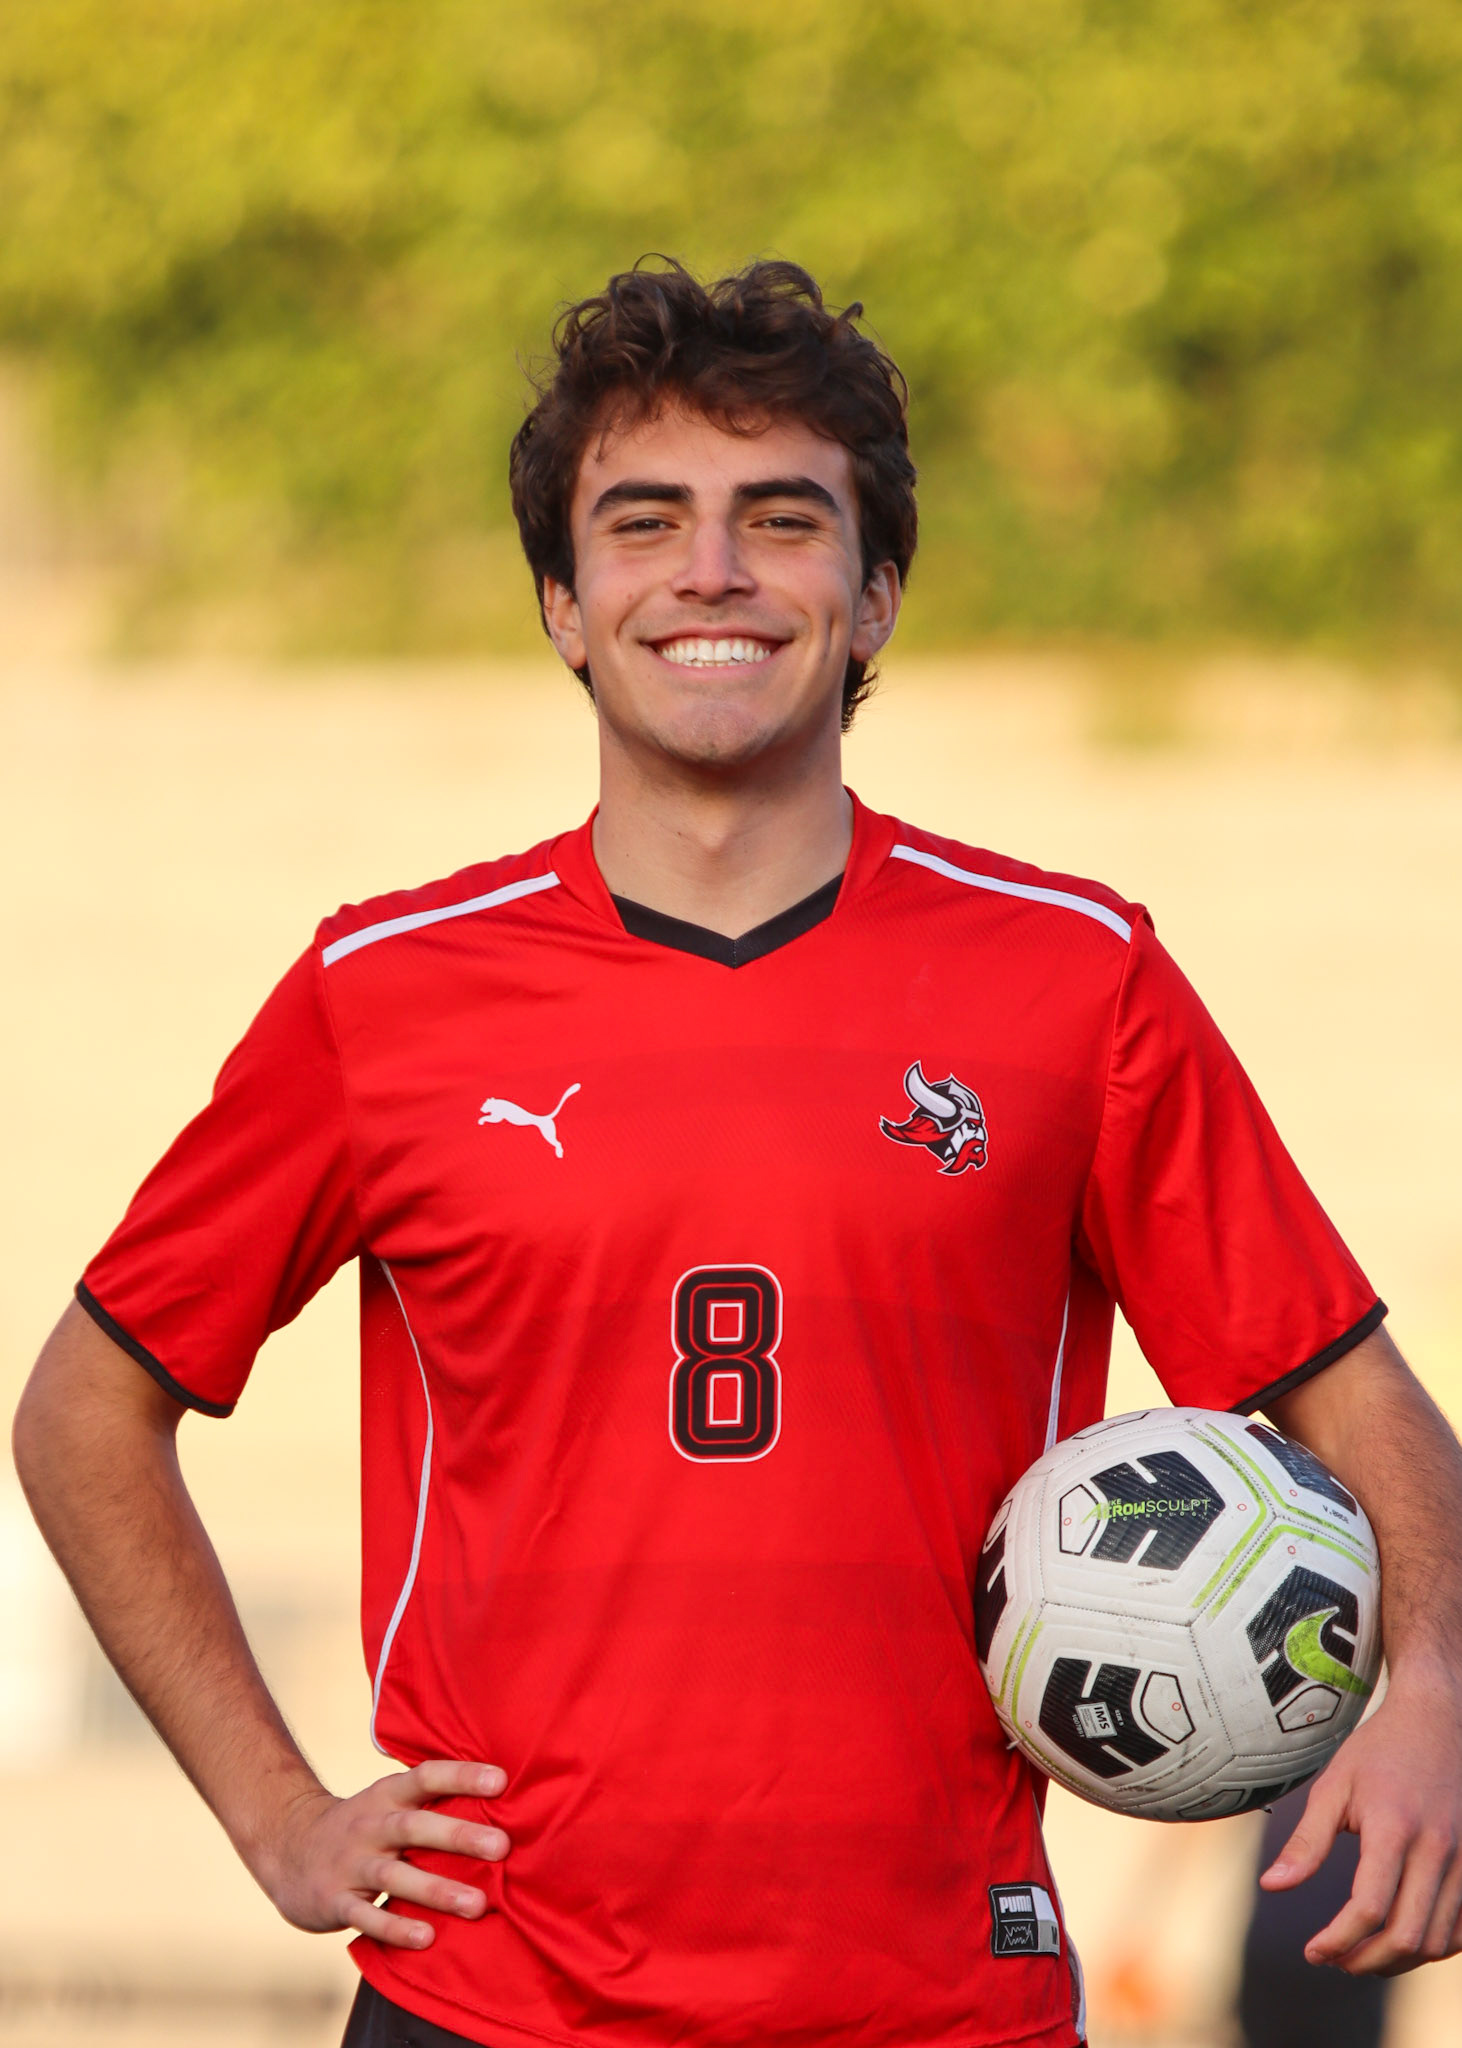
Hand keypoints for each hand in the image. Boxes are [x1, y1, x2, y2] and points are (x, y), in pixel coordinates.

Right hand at [253, 1759, 510, 1949]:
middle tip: (503, 1846)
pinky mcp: (334, 1901)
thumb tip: (504, 1800)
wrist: (287, 1847)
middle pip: (415, 1826)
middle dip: (458, 1835)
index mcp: (387, 1796)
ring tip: (477, 1905)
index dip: (462, 1775)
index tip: (501, 1780)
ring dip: (436, 1890)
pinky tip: (427, 1938)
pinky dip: (395, 1928)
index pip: (426, 1776)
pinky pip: (366, 1917)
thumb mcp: (388, 1802)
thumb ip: (433, 1802)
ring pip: (394, 1876)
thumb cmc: (364, 1826)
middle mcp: (370, 1826)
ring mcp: (350, 1864)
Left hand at [1260, 1665, 1461, 1972]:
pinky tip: (1402, 1938)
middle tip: (1336, 1960)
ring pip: (1439, 1941)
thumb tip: (1271, 1887)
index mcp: (1394, 1828)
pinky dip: (1434, 1946)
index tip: (1314, 1951)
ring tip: (1363, 1953)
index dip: (1338, 1939)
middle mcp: (1436, 1849)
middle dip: (1367, 1960)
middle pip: (1408, 1936)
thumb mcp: (1333, 1786)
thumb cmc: (1378, 1751)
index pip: (1369, 1907)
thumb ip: (1306, 1841)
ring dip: (1400, 1960)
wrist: (1436, 1720)